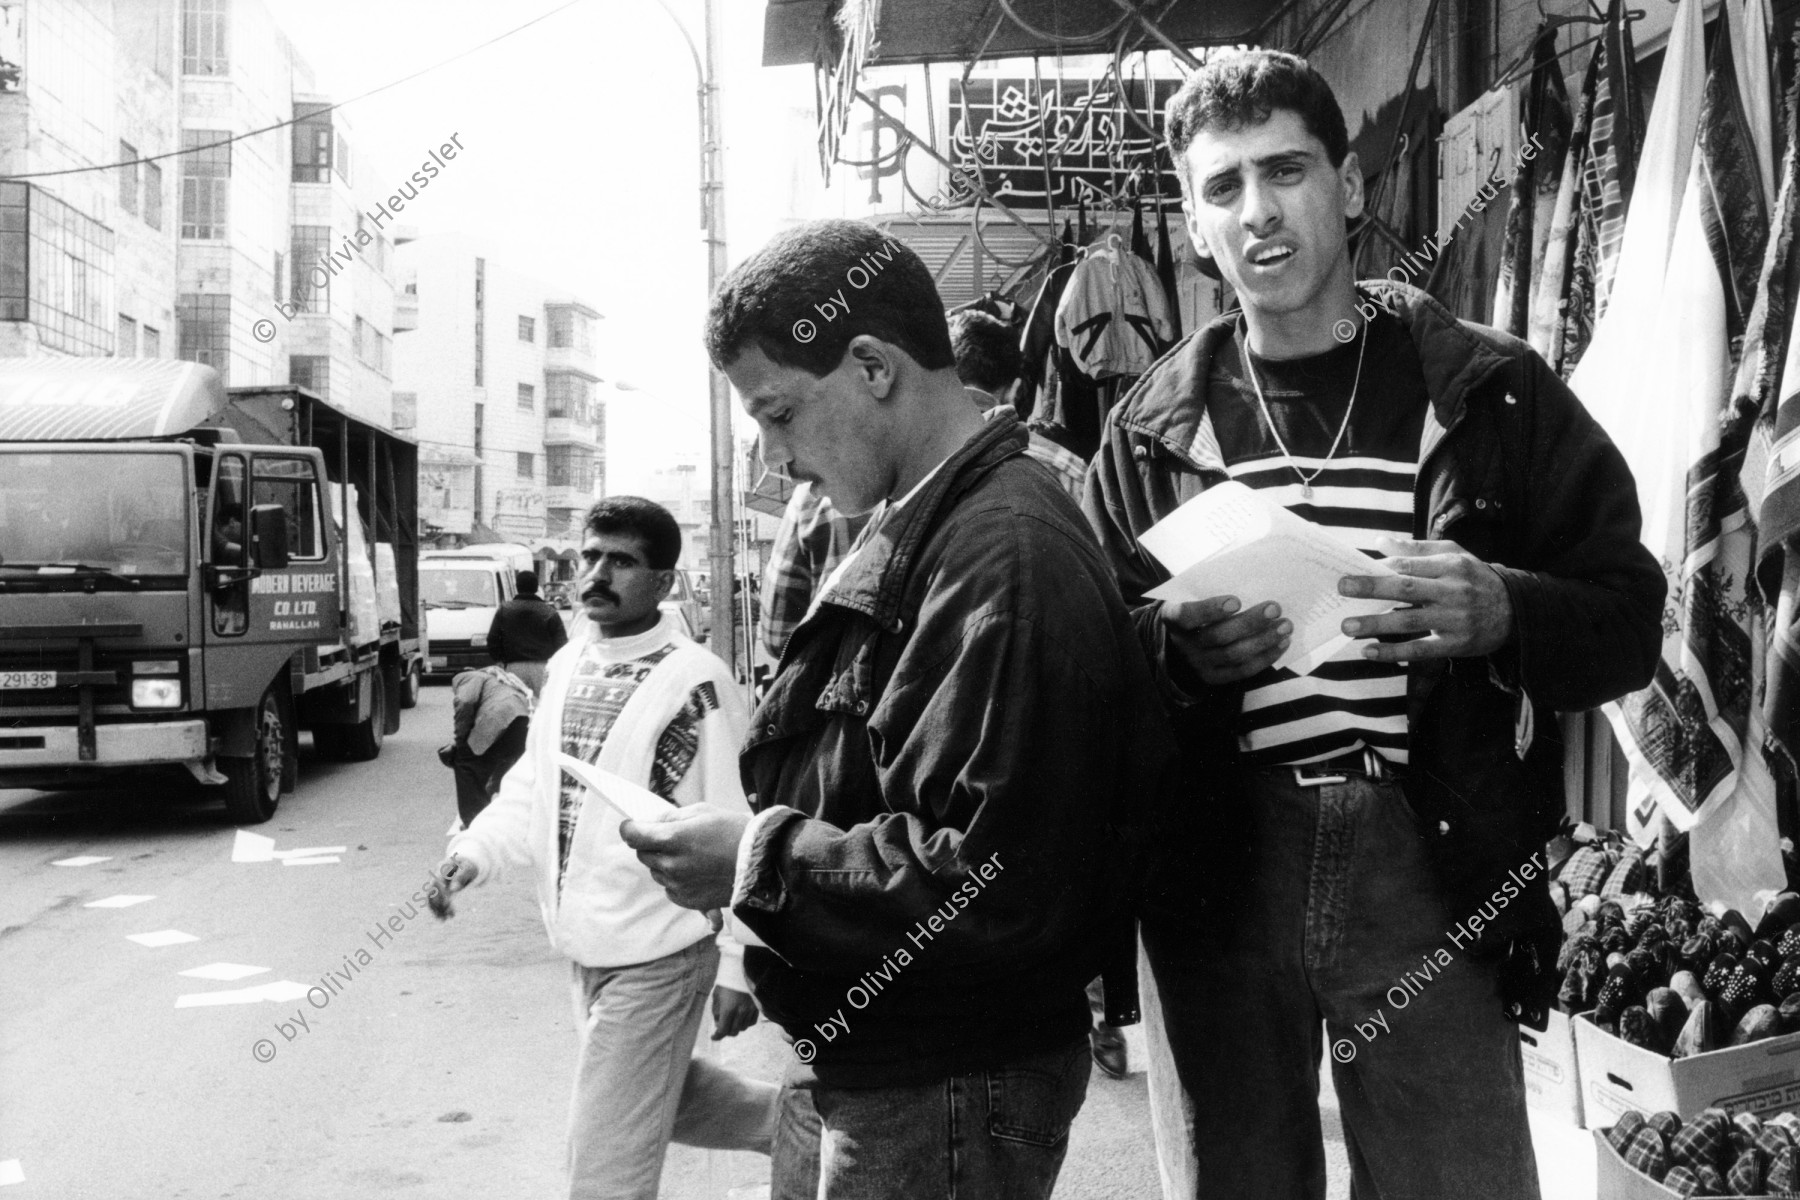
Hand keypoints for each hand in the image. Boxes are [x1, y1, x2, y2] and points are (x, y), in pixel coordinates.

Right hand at [427, 854, 477, 919]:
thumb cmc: (469, 865)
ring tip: (444, 919)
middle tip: (449, 914)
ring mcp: (437, 884)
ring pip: (431, 898)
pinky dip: (438, 910)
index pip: (436, 882)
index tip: (447, 904)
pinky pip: (435, 901)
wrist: (468, 864)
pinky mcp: (440, 891)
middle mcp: (436, 876)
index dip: (439, 894)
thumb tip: (454, 889)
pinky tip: (443, 919)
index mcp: (442, 868)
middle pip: (432, 892)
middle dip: (439, 904)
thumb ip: (461, 876)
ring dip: (437, 909)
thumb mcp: (469, 868)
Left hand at [619, 806, 750, 910]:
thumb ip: (672, 817)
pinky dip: (676, 879)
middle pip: (642, 854)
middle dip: (650, 844)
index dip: (629, 827)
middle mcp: (671, 865)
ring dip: (663, 862)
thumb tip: (652, 822)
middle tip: (668, 837)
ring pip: (656, 871)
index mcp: (672, 839)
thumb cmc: (734, 831)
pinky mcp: (687, 901)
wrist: (761, 863)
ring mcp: (678, 885)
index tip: (631, 825)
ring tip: (689, 854)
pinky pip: (669, 888)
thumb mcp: (702, 812)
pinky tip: (696, 870)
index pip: (633, 835)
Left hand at [710, 986, 759, 1039]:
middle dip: (726, 1031)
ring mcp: (750, 1010)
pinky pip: (751, 1022)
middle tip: (722, 1026)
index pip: (723, 1030)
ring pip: (743, 1028)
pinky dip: (745, 1022)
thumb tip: (718, 1023)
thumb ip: (716, 1011)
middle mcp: (741, 1011)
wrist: (743, 968)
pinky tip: (741, 1017)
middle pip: (733, 1031)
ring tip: (731, 1019)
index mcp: (728, 1008)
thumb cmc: (727, 981)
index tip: (713, 1037)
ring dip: (736, 1027)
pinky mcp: (757, 1007)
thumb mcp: (717, 994)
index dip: (717, 1036)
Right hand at [1157, 596, 1290, 684]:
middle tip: (1275, 608)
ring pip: (1234, 654)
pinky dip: (1265, 657)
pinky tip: (1282, 643)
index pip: (1187, 616)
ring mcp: (1200, 664)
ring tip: (1286, 625)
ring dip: (1263, 640)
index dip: (1211, 609)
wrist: (1177, 646)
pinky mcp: (1215, 678)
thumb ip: (1209, 591)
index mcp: (1173, 620)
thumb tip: (1251, 580)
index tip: (1236, 600)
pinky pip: (1243, 671)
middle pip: (1218, 636)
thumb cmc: (1193, 612)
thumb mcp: (1189, 599)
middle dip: (1250, 622)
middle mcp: (1185, 645)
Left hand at [1338, 538, 1514, 661]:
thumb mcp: (1454, 555)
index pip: (1409, 564)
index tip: (1352, 571)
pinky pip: (1420, 649)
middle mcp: (1453, 591)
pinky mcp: (1456, 644)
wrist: (1517, 610)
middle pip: (1407, 589)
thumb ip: (1416, 548)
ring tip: (1348, 626)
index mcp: (1450, 566)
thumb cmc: (1475, 578)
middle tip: (1342, 588)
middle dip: (1372, 589)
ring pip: (1410, 621)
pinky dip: (1393, 652)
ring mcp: (1454, 619)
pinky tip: (1369, 652)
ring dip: (1376, 624)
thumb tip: (1379, 542)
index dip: (1380, 569)